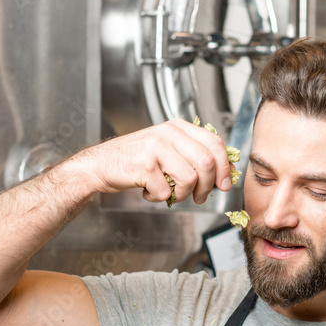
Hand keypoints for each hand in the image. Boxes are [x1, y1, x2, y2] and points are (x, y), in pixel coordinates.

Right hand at [74, 118, 235, 204]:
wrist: (100, 165)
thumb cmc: (136, 160)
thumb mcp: (167, 149)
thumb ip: (192, 155)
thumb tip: (224, 173)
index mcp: (177, 127)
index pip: (214, 143)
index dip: (224, 167)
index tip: (224, 184)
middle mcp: (168, 133)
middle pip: (206, 163)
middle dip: (207, 187)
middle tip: (199, 197)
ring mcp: (155, 148)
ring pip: (189, 179)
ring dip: (183, 195)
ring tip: (170, 194)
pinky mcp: (144, 166)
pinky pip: (166, 192)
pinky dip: (159, 199)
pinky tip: (149, 192)